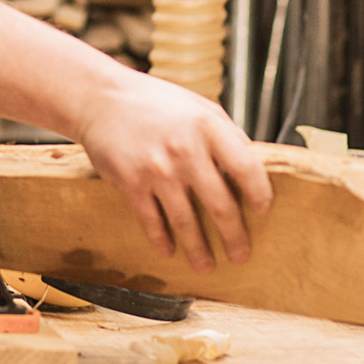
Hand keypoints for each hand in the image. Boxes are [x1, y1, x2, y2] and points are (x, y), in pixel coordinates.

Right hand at [76, 75, 272, 273]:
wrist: (101, 98)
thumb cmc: (153, 102)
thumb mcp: (198, 106)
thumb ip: (225, 133)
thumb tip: (250, 167)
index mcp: (207, 127)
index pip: (246, 168)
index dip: (259, 194)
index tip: (262, 211)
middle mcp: (185, 149)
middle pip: (220, 204)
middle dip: (234, 236)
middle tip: (240, 255)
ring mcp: (157, 169)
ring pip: (185, 221)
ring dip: (198, 249)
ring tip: (205, 265)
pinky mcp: (131, 182)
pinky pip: (151, 221)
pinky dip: (161, 240)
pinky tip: (168, 250)